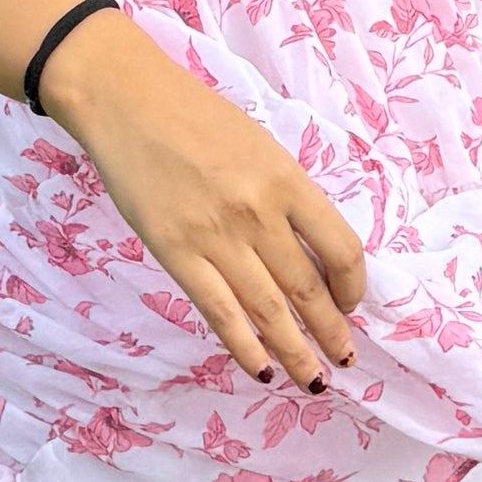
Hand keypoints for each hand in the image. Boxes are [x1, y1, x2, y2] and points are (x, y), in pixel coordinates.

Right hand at [37, 7, 367, 388]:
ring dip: (296, 353)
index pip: (340, 247)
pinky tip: (264, 371)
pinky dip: (246, 348)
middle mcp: (258, 213)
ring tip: (316, 381)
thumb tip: (312, 249)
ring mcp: (216, 238)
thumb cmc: (196, 116)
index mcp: (286, 178)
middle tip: (345, 360)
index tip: (351, 303)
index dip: (353, 286)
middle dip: (330, 332)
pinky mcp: (177, 255)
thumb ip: (286, 193)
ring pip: (268, 311)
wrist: (129, 100)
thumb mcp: (259, 144)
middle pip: (307, 289)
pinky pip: (221, 313)